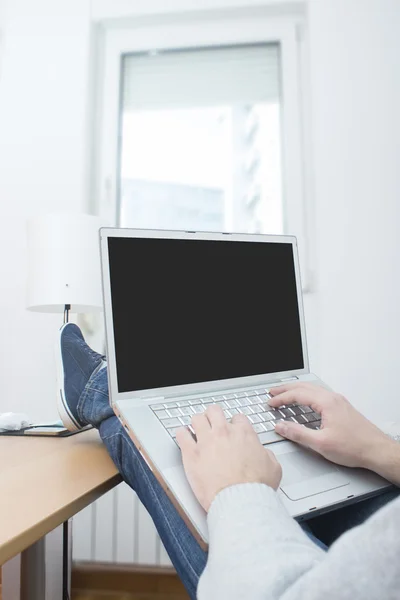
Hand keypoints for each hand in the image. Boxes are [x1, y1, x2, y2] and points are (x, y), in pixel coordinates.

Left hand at [176, 405, 281, 511]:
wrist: (240, 502)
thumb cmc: (255, 488)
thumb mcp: (273, 467)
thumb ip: (267, 454)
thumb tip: (264, 454)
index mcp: (244, 434)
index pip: (237, 417)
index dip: (235, 424)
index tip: (232, 430)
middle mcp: (223, 433)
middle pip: (214, 411)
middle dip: (213, 416)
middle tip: (212, 423)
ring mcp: (206, 441)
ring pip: (196, 418)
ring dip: (197, 423)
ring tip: (196, 429)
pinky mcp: (191, 453)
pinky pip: (181, 434)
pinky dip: (181, 434)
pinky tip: (183, 437)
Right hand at [269, 383, 392, 469]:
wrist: (377, 451)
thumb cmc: (354, 447)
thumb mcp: (321, 444)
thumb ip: (298, 433)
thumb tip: (281, 426)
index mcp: (327, 403)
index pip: (297, 395)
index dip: (281, 398)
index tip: (270, 403)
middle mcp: (333, 398)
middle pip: (304, 387)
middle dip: (286, 389)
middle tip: (272, 392)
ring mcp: (339, 401)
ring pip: (312, 389)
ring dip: (296, 390)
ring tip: (285, 394)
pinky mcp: (342, 407)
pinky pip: (320, 394)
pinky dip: (306, 395)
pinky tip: (305, 401)